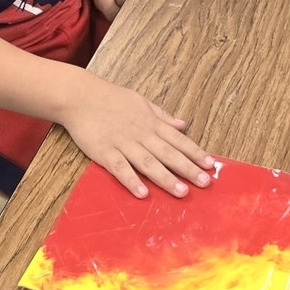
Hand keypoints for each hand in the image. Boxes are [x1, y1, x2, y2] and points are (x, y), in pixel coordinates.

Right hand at [59, 72, 214, 198]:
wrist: (80, 96)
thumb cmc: (111, 98)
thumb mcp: (141, 101)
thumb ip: (162, 115)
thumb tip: (183, 124)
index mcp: (150, 122)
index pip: (177, 139)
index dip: (194, 152)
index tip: (210, 164)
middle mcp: (141, 133)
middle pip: (168, 153)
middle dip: (188, 168)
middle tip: (205, 182)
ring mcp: (123, 143)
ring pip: (148, 163)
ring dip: (166, 178)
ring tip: (182, 192)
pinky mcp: (104, 151)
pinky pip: (120, 168)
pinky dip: (131, 180)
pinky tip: (142, 193)